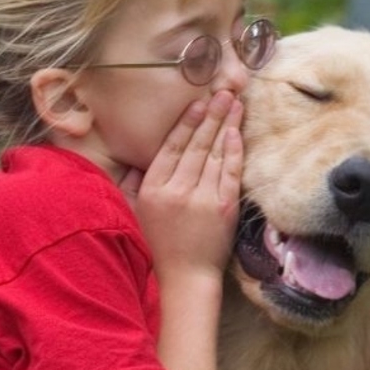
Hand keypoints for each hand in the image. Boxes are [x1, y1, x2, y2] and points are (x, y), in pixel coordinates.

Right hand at [134, 91, 242, 281]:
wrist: (185, 279)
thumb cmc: (159, 247)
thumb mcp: (136, 213)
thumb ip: (133, 183)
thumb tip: (133, 159)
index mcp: (154, 189)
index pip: (172, 147)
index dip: (186, 122)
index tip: (197, 102)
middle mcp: (178, 190)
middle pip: (196, 144)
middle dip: (211, 115)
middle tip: (223, 90)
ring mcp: (203, 199)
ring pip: (215, 154)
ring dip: (226, 125)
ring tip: (235, 102)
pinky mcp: (224, 210)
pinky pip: (230, 173)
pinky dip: (234, 151)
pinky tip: (237, 133)